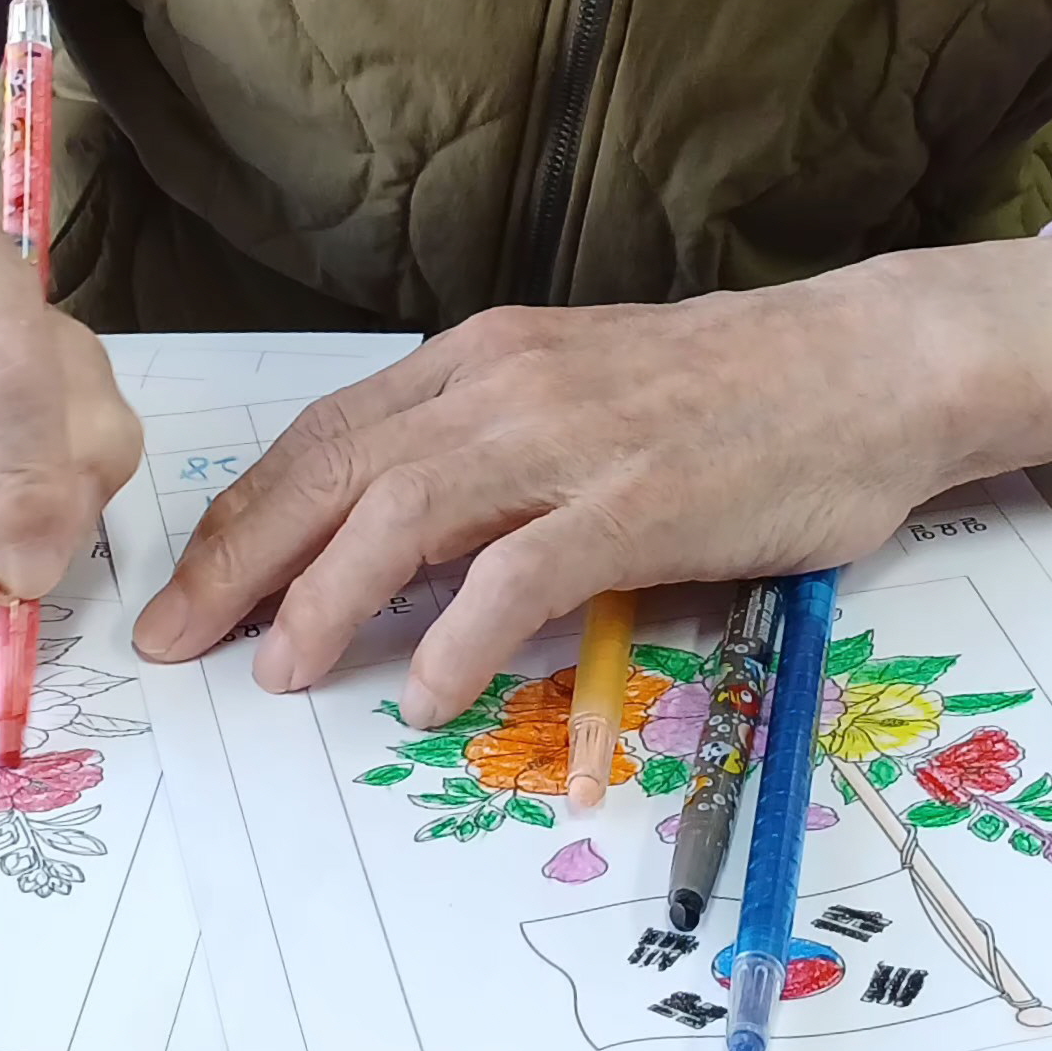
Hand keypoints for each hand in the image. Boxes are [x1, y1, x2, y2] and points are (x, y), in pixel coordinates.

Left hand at [129, 235, 1051, 721]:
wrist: (870, 365)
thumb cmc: (735, 392)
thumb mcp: (582, 390)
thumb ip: (491, 449)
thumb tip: (398, 542)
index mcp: (486, 356)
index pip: (329, 433)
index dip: (246, 513)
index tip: (191, 582)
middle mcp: (508, 383)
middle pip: (334, 469)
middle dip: (241, 559)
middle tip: (180, 640)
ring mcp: (573, 440)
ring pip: (402, 512)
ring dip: (323, 598)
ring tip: (282, 675)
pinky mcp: (639, 502)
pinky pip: (520, 574)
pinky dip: (459, 637)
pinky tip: (427, 694)